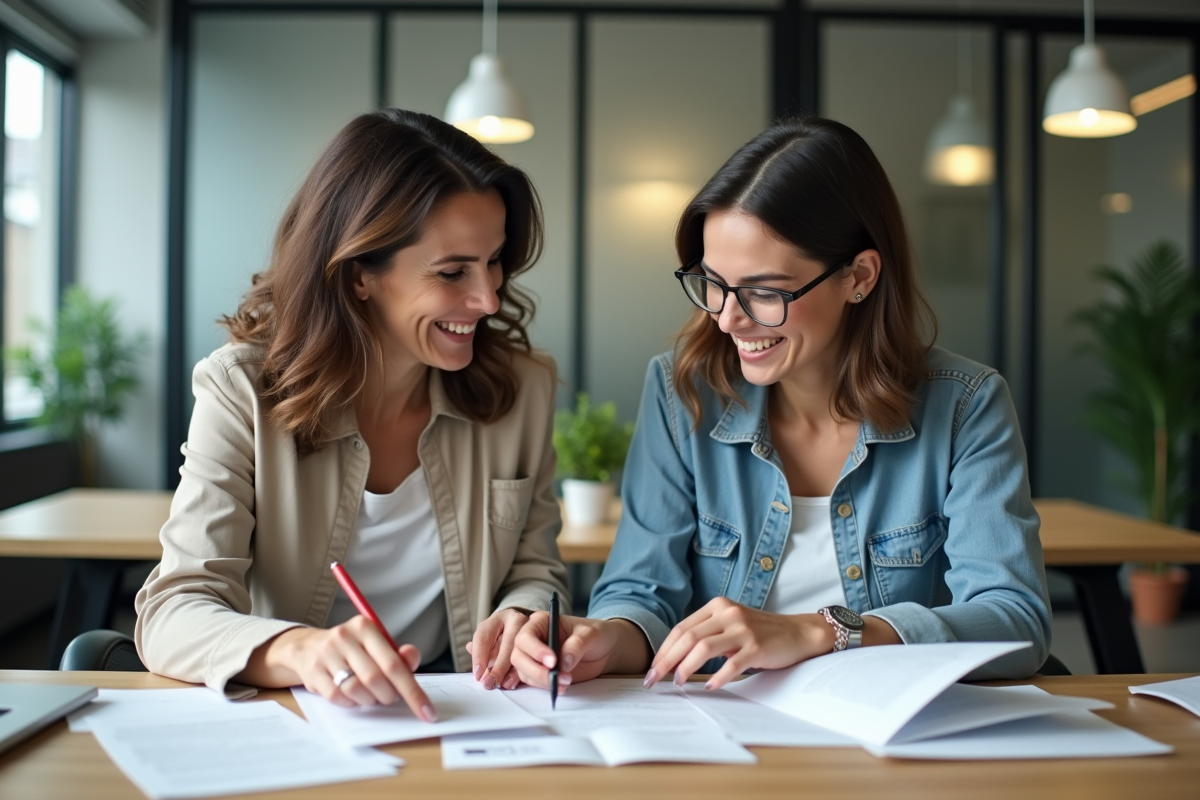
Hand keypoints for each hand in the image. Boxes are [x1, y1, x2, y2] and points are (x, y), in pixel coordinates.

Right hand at [245, 617, 435, 718]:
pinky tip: (351, 696)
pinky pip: (338, 697)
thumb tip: (412, 658)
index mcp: (365, 626)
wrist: (308, 648)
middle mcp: (344, 636)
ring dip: (369, 700)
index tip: (427, 712)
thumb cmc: (352, 650)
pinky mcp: (312, 672)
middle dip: (388, 695)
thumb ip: (398, 655)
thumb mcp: (376, 646)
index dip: (413, 691)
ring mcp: (326, 654)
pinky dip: (350, 703)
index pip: (394, 663)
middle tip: (389, 697)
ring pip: (356, 689)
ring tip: (370, 695)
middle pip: (376, 678)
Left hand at [465, 607, 529, 690]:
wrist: (526, 627)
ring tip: (501, 684)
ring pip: (519, 650)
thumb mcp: (490, 638)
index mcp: (498, 618)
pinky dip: (520, 672)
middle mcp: (515, 619)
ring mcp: (531, 628)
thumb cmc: (504, 635)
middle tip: (490, 682)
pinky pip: (531, 657)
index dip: (479, 657)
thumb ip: (481, 649)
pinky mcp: (541, 638)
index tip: (478, 674)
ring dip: (509, 671)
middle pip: (505, 644)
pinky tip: (512, 682)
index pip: (484, 636)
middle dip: (497, 667)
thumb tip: (474, 660)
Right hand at [511, 613, 647, 691]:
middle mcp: (534, 639)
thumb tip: (563, 663)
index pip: (526, 636)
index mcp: (541, 622)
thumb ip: (576, 645)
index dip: (535, 650)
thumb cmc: (596, 634)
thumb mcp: (590, 634)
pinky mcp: (540, 672)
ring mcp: (535, 657)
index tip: (552, 662)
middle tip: (556, 677)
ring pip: (524, 671)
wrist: (604, 649)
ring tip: (566, 681)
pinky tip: (562, 686)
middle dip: (536, 670)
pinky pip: (533, 682)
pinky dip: (545, 686)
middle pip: (519, 656)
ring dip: (542, 680)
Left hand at [647, 597, 834, 690]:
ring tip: (678, 683)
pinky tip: (709, 687)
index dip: (663, 650)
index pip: (681, 628)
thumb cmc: (760, 633)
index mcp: (717, 606)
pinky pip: (732, 663)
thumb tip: (673, 660)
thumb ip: (707, 634)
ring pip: (704, 647)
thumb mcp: (730, 625)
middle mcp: (728, 613)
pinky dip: (717, 677)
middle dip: (667, 660)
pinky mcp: (757, 646)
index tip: (652, 669)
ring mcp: (743, 629)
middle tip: (654, 680)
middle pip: (687, 637)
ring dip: (686, 667)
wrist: (798, 633)